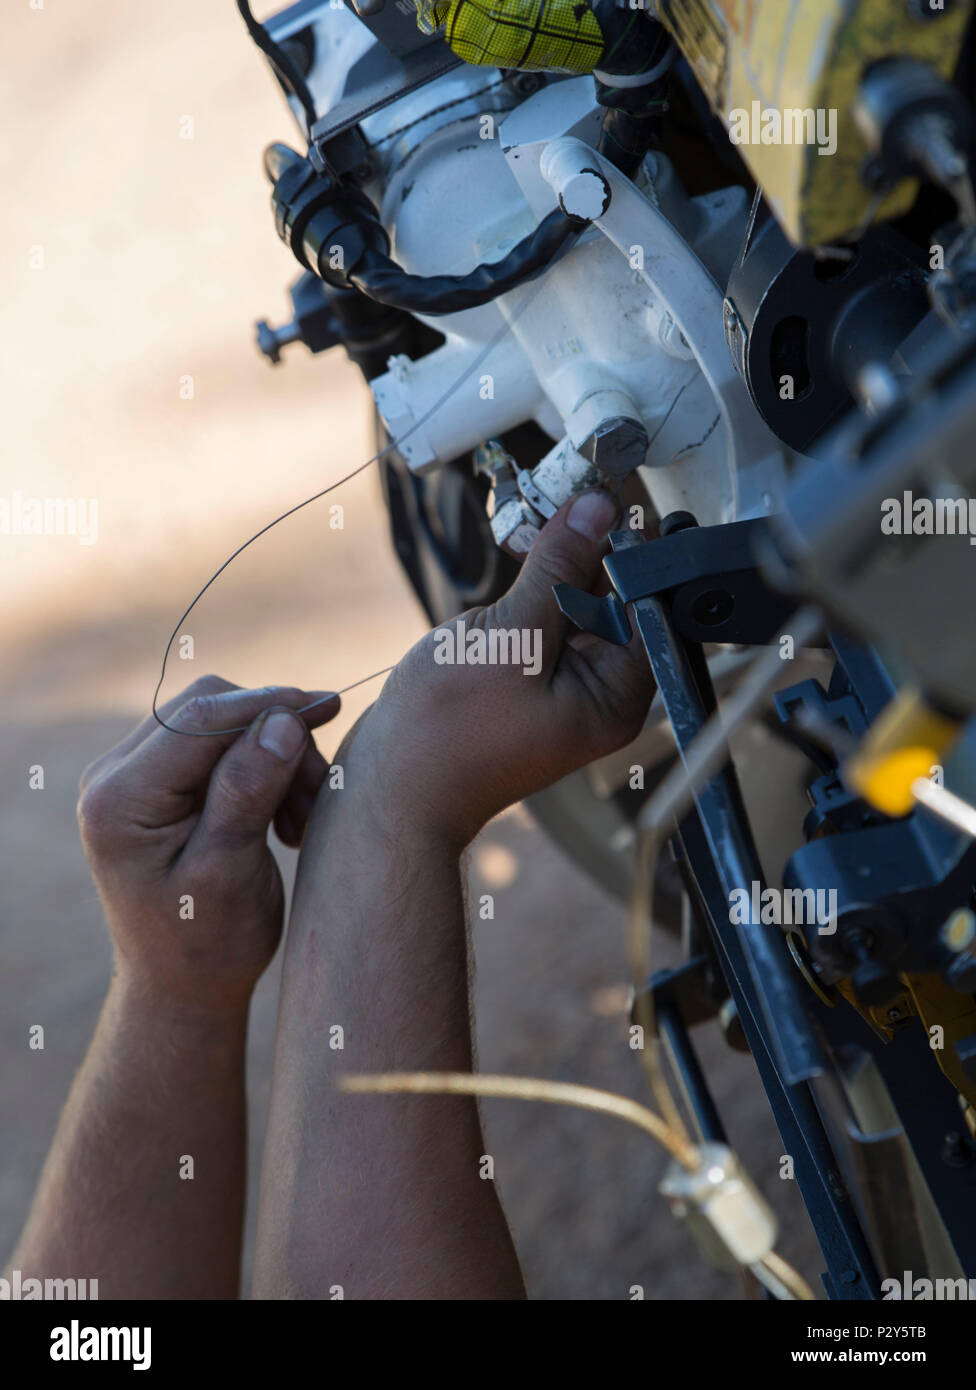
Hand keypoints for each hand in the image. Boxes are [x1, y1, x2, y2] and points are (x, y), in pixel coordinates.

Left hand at [77, 678, 339, 1013]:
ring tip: (301, 818)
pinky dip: (260, 766)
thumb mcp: (230, 873)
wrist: (182, 987)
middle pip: (209, 709)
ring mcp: (131, 776)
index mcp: (120, 800)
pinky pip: (216, 744)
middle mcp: (113, 776)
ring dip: (273, 755)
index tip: (327, 707)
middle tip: (315, 793)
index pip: (200, 718)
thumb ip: (247, 792)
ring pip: (219, 722)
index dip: (267, 705)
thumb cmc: (207, 945)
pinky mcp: (156, 782)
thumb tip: (281, 720)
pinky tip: (284, 813)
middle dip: (273, 737)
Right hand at [342, 490, 653, 848]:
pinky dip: (529, 588)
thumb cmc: (445, 736)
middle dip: (586, 549)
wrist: (388, 790)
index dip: (626, 546)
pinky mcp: (523, 681)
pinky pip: (541, 622)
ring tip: (525, 529)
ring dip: (553, 562)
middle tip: (554, 504)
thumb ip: (559, 569)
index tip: (600, 499)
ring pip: (572, 604)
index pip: (645, 602)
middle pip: (612, 600)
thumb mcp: (511, 637)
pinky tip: (512, 561)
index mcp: (615, 695)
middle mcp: (597, 693)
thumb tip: (595, 511)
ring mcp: (559, 688)